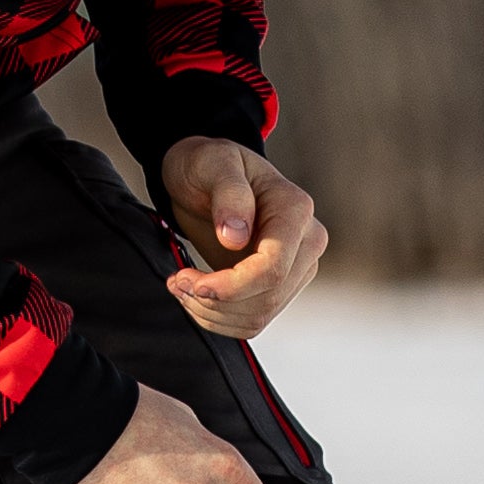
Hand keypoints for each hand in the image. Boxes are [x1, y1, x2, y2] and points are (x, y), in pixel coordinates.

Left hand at [159, 138, 326, 338]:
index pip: (273, 269)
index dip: (231, 286)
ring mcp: (293, 267)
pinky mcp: (276, 287)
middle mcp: (305, 242)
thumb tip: (236, 236)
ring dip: (212, 312)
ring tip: (182, 286)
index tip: (191, 281)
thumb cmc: (210, 164)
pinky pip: (251, 320)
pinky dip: (217, 317)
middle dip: (216, 301)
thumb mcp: (213, 163)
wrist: (205, 177)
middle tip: (178, 281)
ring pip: (259, 316)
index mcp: (296, 210)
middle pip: (267, 298)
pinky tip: (195, 294)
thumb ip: (229, 194)